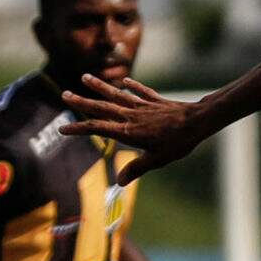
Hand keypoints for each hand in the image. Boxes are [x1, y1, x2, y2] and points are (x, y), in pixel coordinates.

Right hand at [60, 75, 207, 183]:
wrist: (198, 121)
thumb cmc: (178, 142)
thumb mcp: (157, 160)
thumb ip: (137, 169)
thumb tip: (119, 183)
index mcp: (128, 131)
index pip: (97, 129)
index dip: (79, 129)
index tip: (62, 129)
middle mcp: (131, 116)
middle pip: (102, 108)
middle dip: (82, 102)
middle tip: (64, 94)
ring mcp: (143, 106)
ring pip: (117, 94)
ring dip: (100, 86)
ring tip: (85, 77)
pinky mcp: (156, 100)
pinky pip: (141, 91)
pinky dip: (133, 86)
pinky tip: (125, 80)